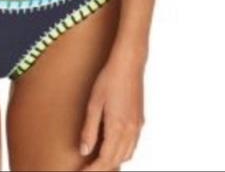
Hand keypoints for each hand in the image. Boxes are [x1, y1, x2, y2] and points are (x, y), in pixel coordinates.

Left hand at [79, 51, 144, 170]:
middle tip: (88, 169)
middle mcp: (130, 131)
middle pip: (116, 160)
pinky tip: (113, 147)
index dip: (93, 170)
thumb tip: (84, 151)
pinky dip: (122, 152)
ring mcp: (137, 126)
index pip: (105, 160)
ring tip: (98, 162)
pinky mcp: (140, 120)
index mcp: (117, 128)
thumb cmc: (109, 79)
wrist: (129, 64)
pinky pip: (132, 145)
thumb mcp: (94, 103)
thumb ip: (89, 129)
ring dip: (113, 161)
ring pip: (127, 155)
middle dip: (102, 169)